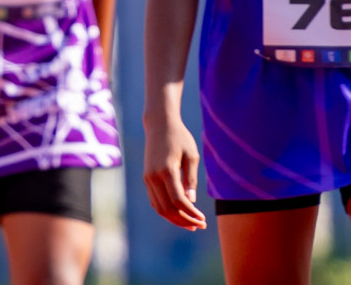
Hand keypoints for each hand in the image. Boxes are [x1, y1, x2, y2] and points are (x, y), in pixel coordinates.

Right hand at [143, 113, 206, 229]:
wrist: (159, 124)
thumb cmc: (179, 137)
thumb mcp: (191, 155)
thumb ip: (191, 179)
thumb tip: (191, 201)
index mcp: (166, 170)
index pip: (178, 200)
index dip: (191, 213)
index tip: (203, 220)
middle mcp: (153, 176)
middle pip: (167, 208)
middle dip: (184, 220)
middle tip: (200, 225)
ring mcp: (147, 178)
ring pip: (159, 207)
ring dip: (175, 219)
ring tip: (191, 225)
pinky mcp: (146, 178)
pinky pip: (155, 201)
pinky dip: (166, 211)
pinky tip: (180, 215)